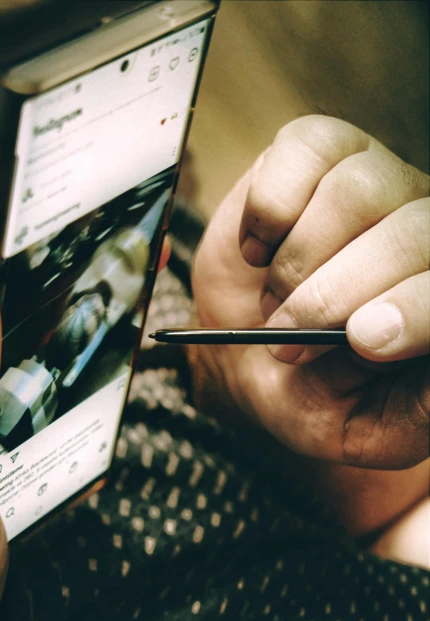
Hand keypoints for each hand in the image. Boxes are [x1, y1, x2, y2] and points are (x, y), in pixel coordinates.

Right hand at [192, 116, 428, 549]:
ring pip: (355, 191)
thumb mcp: (372, 429)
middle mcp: (425, 229)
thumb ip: (422, 411)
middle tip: (290, 339)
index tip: (363, 341)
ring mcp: (377, 180)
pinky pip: (303, 151)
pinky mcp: (320, 151)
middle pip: (411, 232)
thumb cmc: (317, 395)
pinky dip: (268, 210)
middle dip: (336, 295)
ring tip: (277, 302)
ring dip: (296, 263)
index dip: (416, 308)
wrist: (249, 361)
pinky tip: (260, 249)